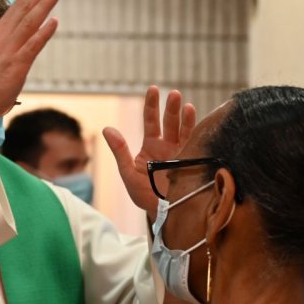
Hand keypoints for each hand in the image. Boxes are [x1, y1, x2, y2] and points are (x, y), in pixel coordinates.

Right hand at [0, 0, 62, 132]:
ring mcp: (10, 51)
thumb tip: (24, 26)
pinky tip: (55, 22)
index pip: (19, 5)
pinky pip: (31, 47)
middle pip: (25, 8)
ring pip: (29, 22)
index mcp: (1, 32)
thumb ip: (11, 38)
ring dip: (44, 4)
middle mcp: (4, 37)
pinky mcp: (15, 66)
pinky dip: (43, 33)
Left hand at [103, 86, 196, 215]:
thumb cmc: (142, 195)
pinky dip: (196, 132)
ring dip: (185, 117)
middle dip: (171, 108)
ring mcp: (181, 153)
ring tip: (186, 105)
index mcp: (151, 146)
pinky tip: (197, 122)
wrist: (161, 214)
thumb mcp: (128, 173)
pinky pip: (195, 145)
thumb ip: (120, 151)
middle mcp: (167, 146)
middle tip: (174, 95)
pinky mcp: (192, 162)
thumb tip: (107, 129)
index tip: (153, 89)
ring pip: (183, 130)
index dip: (151, 105)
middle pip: (169, 122)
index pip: (151, 120)